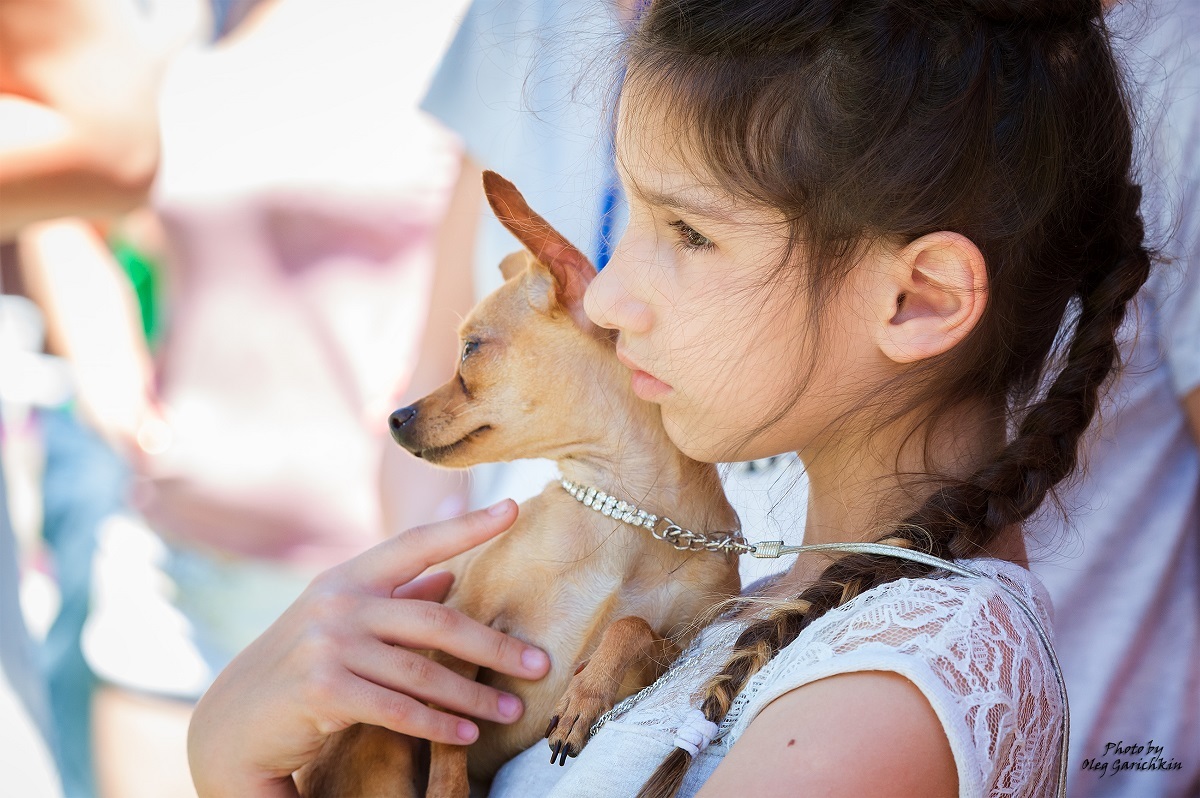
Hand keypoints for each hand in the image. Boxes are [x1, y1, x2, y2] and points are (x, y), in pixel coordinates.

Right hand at [187, 500, 549, 796]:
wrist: (232, 723)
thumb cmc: (300, 667)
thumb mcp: (344, 621)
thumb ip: (397, 597)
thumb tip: (449, 574)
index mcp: (348, 578)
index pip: (416, 543)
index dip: (466, 525)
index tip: (512, 508)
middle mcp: (338, 603)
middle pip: (436, 620)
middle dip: (493, 645)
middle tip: (538, 664)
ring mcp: (328, 645)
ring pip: (422, 671)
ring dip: (472, 695)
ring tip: (511, 711)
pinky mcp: (323, 689)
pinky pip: (397, 708)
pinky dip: (436, 724)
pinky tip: (466, 735)